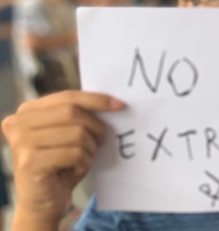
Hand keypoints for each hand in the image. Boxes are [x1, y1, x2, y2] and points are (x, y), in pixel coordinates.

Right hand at [1, 91, 123, 227]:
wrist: (42, 203)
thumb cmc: (60, 165)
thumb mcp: (68, 134)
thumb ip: (78, 115)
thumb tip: (112, 102)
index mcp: (27, 111)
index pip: (67, 97)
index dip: (95, 100)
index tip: (119, 105)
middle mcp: (18, 123)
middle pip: (72, 112)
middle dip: (95, 127)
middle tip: (101, 142)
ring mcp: (21, 142)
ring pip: (76, 133)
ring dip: (89, 149)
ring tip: (82, 159)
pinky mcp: (29, 161)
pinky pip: (74, 153)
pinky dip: (83, 163)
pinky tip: (74, 170)